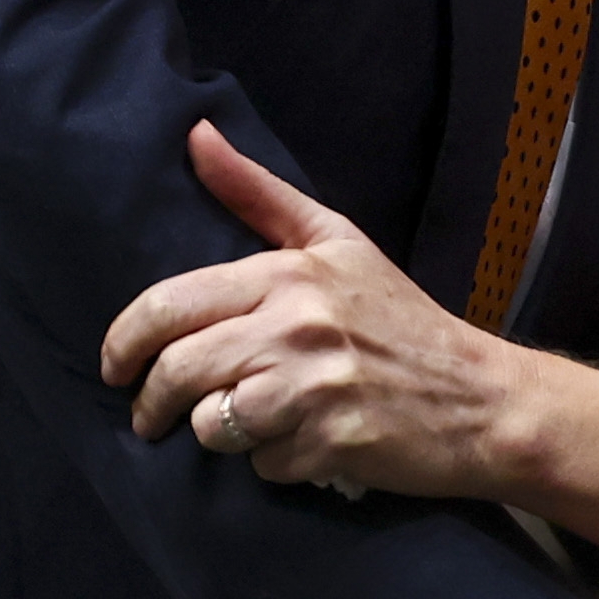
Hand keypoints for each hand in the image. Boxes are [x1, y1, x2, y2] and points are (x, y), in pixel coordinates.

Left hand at [102, 121, 516, 495]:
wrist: (483, 398)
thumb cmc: (401, 319)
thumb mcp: (337, 241)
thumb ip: (257, 193)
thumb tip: (195, 133)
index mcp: (289, 274)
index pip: (167, 306)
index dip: (124, 342)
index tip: (116, 366)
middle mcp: (296, 327)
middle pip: (176, 372)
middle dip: (150, 402)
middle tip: (150, 414)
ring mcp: (313, 390)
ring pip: (209, 424)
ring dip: (214, 432)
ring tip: (239, 424)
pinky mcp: (330, 445)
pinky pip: (259, 465)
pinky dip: (271, 462)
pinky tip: (300, 443)